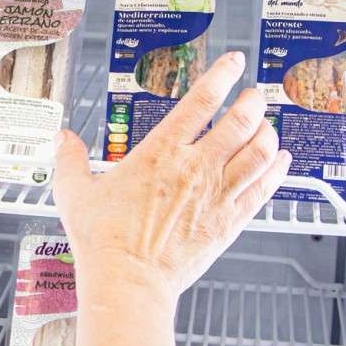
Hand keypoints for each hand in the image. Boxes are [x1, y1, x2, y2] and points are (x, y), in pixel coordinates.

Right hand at [53, 51, 291, 303]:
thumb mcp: (76, 193)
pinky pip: (264, 189)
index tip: (232, 64)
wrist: (128, 281)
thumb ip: (70, 160)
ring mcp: (216, 195)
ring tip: (269, 124)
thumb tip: (62, 139)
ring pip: (258, 152)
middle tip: (255, 95)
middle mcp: (195, 168)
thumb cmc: (103, 241)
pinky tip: (283, 161)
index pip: (199, 103)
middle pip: (239, 122)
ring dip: (268, 133)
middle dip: (252, 103)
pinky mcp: (229, 222)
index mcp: (160, 153)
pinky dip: (277, 170)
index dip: (221, 77)